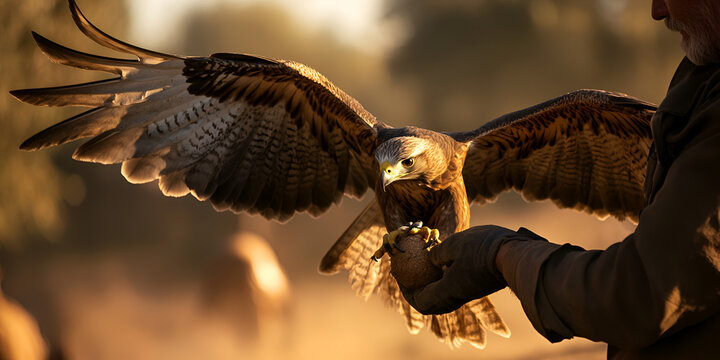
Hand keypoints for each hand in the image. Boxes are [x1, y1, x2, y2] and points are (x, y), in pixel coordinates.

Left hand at [399, 225, 545, 314]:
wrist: (515, 254)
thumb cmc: (482, 248)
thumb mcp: (452, 245)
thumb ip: (436, 254)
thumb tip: (428, 259)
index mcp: (448, 292)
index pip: (421, 301)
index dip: (407, 291)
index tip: (399, 277)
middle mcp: (457, 296)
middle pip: (431, 301)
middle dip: (417, 287)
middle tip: (408, 271)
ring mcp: (468, 290)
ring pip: (443, 292)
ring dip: (431, 280)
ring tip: (423, 263)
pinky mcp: (477, 283)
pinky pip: (454, 284)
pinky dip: (443, 275)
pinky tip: (442, 258)